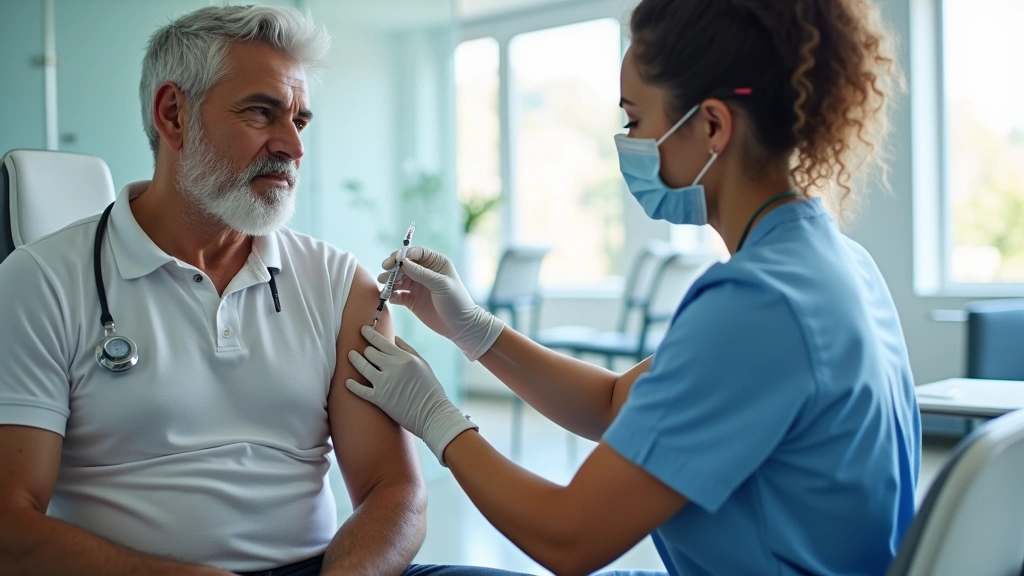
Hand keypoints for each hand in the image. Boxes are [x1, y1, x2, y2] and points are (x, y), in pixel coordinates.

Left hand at [346, 326, 477, 465]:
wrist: (432, 414)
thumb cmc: (430, 389)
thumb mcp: (423, 364)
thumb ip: (408, 349)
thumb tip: (393, 338)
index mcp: (404, 358)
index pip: (381, 341)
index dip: (369, 333)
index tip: (362, 329)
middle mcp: (393, 368)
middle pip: (370, 352)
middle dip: (365, 349)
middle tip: (362, 349)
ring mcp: (385, 384)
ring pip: (362, 366)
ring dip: (354, 359)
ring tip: (350, 355)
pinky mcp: (380, 399)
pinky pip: (360, 390)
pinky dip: (352, 385)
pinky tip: (347, 381)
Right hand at [380, 246, 503, 361]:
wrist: (461, 327)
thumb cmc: (456, 302)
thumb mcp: (441, 285)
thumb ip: (422, 273)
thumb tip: (403, 262)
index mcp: (436, 263)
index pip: (417, 253)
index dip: (404, 254)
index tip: (394, 261)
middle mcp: (425, 272)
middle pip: (404, 265)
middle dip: (393, 268)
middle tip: (385, 274)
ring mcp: (417, 286)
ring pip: (399, 279)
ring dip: (390, 281)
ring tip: (384, 285)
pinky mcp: (412, 300)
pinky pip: (398, 295)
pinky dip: (392, 295)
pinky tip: (390, 297)